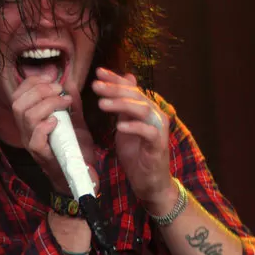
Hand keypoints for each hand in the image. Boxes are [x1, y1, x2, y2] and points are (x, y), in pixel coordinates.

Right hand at [11, 75, 98, 194]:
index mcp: (29, 121)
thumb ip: (71, 101)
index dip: (32, 81)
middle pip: (18, 103)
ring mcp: (31, 144)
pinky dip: (45, 125)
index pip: (18, 94)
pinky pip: (35, 138)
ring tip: (64, 102)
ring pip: (25, 116)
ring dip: (46, 103)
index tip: (52, 77)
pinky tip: (57, 121)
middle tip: (60, 89)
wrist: (82, 174)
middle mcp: (25, 131)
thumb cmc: (75, 148)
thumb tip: (69, 79)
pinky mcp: (42, 155)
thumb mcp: (75, 120)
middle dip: (40, 90)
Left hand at [93, 67, 172, 206]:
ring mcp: (158, 129)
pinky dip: (134, 127)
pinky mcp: (158, 145)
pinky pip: (148, 132)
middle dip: (114, 88)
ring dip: (121, 104)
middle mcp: (154, 115)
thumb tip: (123, 82)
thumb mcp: (125, 127)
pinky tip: (119, 126)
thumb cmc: (137, 155)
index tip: (98, 72)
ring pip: (142, 109)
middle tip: (95, 85)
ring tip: (102, 104)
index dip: (115, 79)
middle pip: (135, 95)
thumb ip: (123, 107)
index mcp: (145, 109)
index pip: (130, 88)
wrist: (150, 182)